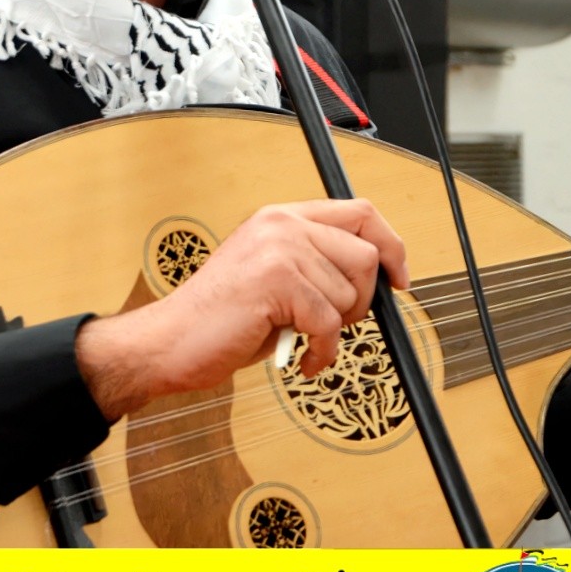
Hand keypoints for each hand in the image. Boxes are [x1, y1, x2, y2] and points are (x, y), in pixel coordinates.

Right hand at [75, 198, 408, 420]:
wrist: (171, 340)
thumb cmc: (221, 317)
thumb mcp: (273, 275)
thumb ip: (316, 263)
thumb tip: (377, 277)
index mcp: (282, 217)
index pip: (360, 212)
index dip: (391, 246)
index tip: (398, 279)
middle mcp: (282, 225)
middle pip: (365, 255)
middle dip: (362, 301)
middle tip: (331, 324)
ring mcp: (278, 251)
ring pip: (349, 295)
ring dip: (334, 331)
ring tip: (302, 339)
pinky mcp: (276, 283)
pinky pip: (330, 325)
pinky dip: (323, 352)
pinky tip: (303, 359)